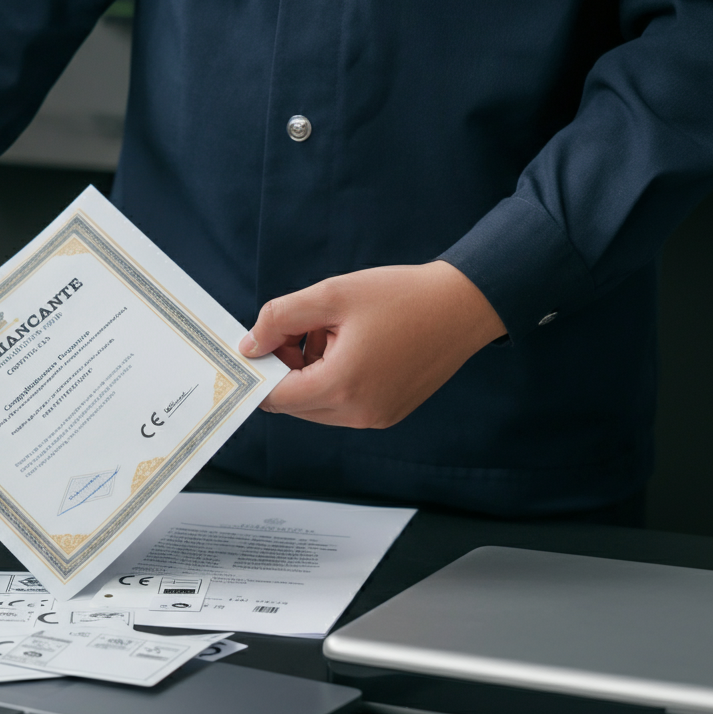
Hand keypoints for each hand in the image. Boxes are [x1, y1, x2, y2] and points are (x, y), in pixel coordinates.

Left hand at [238, 262, 506, 428]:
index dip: (263, 367)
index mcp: (342, 386)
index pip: (276, 397)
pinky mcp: (388, 413)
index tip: (264, 339)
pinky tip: (353, 347)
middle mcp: (358, 413)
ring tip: (334, 333)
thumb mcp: (331, 295)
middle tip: (306, 326)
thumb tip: (249, 345)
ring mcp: (376, 418)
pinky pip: (342, 405)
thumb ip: (280, 318)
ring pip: (317, 405)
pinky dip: (335, 380)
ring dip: (311, 373)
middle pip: (294, 403)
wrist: (463, 306)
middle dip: (288, 367)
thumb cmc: (402, 296)